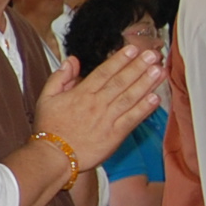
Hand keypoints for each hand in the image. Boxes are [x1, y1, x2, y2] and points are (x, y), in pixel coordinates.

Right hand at [28, 44, 163, 175]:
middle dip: (138, 66)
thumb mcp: (46, 98)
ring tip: (158, 71)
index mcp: (81, 94)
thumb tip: (72, 61)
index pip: (104, 72)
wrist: (53, 157)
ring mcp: (107, 119)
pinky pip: (132, 119)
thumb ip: (59, 77)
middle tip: (152, 55)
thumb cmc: (49, 128)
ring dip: (145, 84)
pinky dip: (144, 109)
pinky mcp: (114, 136)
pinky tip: (155, 98)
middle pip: (121, 81)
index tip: (132, 49)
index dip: (120, 59)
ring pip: (129, 98)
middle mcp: (97, 104)